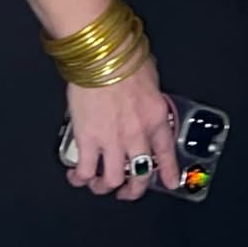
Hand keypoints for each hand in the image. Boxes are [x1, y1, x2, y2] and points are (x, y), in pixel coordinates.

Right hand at [64, 60, 180, 199]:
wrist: (103, 54)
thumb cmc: (127, 57)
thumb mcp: (151, 77)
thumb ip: (149, 96)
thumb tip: (145, 97)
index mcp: (156, 118)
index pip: (166, 151)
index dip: (169, 171)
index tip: (171, 183)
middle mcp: (137, 135)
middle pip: (140, 175)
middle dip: (134, 189)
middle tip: (127, 191)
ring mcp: (112, 141)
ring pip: (112, 180)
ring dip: (105, 186)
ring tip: (99, 183)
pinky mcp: (88, 141)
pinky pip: (85, 171)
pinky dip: (80, 178)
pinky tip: (76, 176)